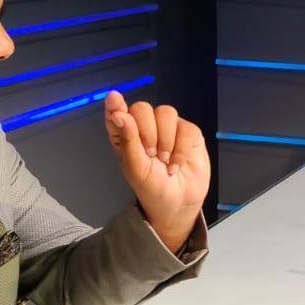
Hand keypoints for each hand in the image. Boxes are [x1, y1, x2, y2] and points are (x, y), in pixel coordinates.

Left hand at [105, 90, 209, 252]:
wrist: (177, 205)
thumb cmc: (151, 188)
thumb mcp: (135, 168)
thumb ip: (128, 139)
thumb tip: (119, 113)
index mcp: (126, 135)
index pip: (117, 112)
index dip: (115, 105)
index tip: (114, 99)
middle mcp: (147, 127)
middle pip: (143, 108)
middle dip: (147, 131)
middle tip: (150, 154)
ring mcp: (169, 129)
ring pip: (166, 113)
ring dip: (165, 139)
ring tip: (164, 161)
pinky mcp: (189, 134)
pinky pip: (186, 128)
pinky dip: (181, 149)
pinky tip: (176, 165)